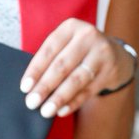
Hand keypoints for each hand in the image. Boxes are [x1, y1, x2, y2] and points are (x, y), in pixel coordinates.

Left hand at [19, 19, 135, 117]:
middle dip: (45, 86)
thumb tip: (30, 88)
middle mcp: (88, 36)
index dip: (35, 70)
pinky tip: (61, 111)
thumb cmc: (78, 52)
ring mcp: (101, 53)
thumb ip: (50, 60)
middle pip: (62, 65)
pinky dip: (74, 102)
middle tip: (31, 103)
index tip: (24, 88)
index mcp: (70, 27)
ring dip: (59, 97)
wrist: (114, 54)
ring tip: (45, 111)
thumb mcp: (65, 45)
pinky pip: (88, 90)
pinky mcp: (110, 71)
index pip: (49, 50)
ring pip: (76, 79)